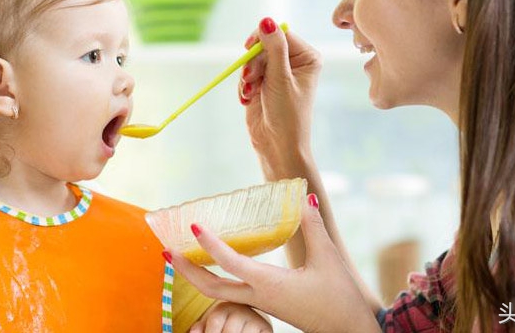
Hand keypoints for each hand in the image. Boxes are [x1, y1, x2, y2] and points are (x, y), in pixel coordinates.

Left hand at [169, 195, 379, 332]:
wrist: (349, 332)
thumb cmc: (340, 298)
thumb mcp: (328, 258)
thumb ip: (313, 226)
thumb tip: (305, 197)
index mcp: (270, 285)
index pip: (231, 263)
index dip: (210, 244)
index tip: (194, 227)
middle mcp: (259, 296)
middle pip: (210, 288)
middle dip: (185, 269)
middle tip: (166, 250)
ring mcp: (261, 304)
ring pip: (218, 294)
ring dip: (196, 276)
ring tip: (179, 257)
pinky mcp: (267, 306)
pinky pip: (232, 295)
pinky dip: (215, 281)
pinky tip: (212, 268)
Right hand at [239, 18, 321, 176]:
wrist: (277, 146)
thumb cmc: (287, 115)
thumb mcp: (280, 79)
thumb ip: (273, 48)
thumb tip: (266, 20)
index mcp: (307, 57)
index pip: (280, 34)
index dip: (262, 39)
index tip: (248, 49)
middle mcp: (294, 62)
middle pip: (264, 45)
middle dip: (253, 63)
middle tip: (250, 78)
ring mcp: (277, 73)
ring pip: (252, 60)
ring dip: (247, 76)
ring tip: (250, 93)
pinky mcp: (263, 84)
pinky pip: (246, 74)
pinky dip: (244, 86)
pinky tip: (248, 100)